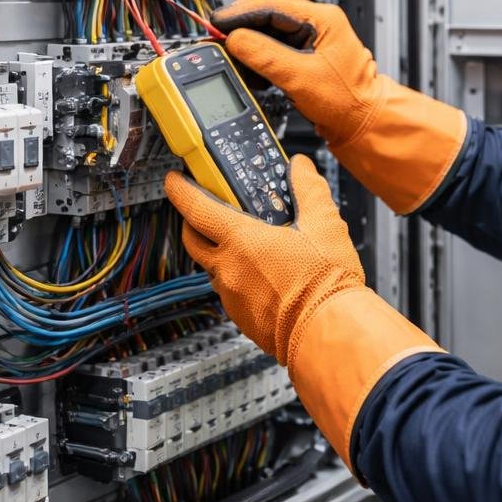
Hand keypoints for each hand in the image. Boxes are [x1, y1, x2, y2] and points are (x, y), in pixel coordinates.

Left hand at [165, 154, 442, 470]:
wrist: (328, 334)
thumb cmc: (326, 285)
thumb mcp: (325, 224)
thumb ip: (309, 189)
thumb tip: (301, 168)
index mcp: (242, 242)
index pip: (196, 209)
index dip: (180, 191)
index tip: (174, 181)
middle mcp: (229, 270)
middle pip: (193, 240)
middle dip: (191, 222)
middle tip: (204, 210)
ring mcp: (232, 297)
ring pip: (213, 268)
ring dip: (220, 252)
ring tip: (248, 244)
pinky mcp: (242, 319)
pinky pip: (230, 292)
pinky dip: (238, 278)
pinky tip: (264, 275)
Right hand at [209, 0, 383, 149]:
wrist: (362, 123)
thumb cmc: (347, 100)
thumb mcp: (300, 77)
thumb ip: (265, 56)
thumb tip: (236, 40)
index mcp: (323, 19)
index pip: (272, 5)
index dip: (240, 13)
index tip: (217, 22)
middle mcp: (318, 23)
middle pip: (268, 13)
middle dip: (241, 25)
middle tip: (216, 34)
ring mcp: (312, 39)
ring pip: (270, 31)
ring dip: (248, 42)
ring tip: (229, 53)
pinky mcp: (306, 55)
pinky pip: (275, 47)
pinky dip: (258, 56)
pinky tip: (247, 67)